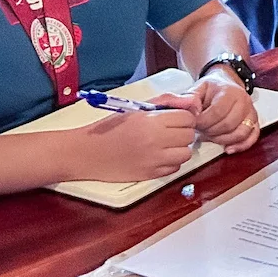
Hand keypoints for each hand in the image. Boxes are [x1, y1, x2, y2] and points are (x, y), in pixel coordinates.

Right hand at [72, 107, 197, 181]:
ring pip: (186, 154)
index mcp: (151, 121)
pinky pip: (175, 168)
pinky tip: (158, 156)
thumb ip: (165, 102)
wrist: (86, 153)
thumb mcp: (136, 108)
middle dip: (182, 131)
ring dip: (179, 148)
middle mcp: (156, 141)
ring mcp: (155, 160)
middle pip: (189, 135)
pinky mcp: (151, 174)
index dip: (183, 116)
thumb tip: (191, 101)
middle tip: (169, 131)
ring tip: (165, 144)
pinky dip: (171, 162)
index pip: (187, 117)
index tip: (174, 118)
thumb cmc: (109, 129)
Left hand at [180, 75, 260, 154]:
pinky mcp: (254, 122)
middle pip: (228, 124)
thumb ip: (191, 97)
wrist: (225, 84)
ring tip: (211, 136)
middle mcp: (244, 101)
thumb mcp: (198, 88)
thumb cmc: (212, 89)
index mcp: (230, 92)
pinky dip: (241, 145)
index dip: (204, 122)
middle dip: (211, 131)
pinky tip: (229, 148)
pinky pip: (253, 137)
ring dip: (222, 139)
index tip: (194, 124)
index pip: (218, 112)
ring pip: (240, 133)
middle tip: (201, 129)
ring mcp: (251, 112)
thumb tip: (191, 110)